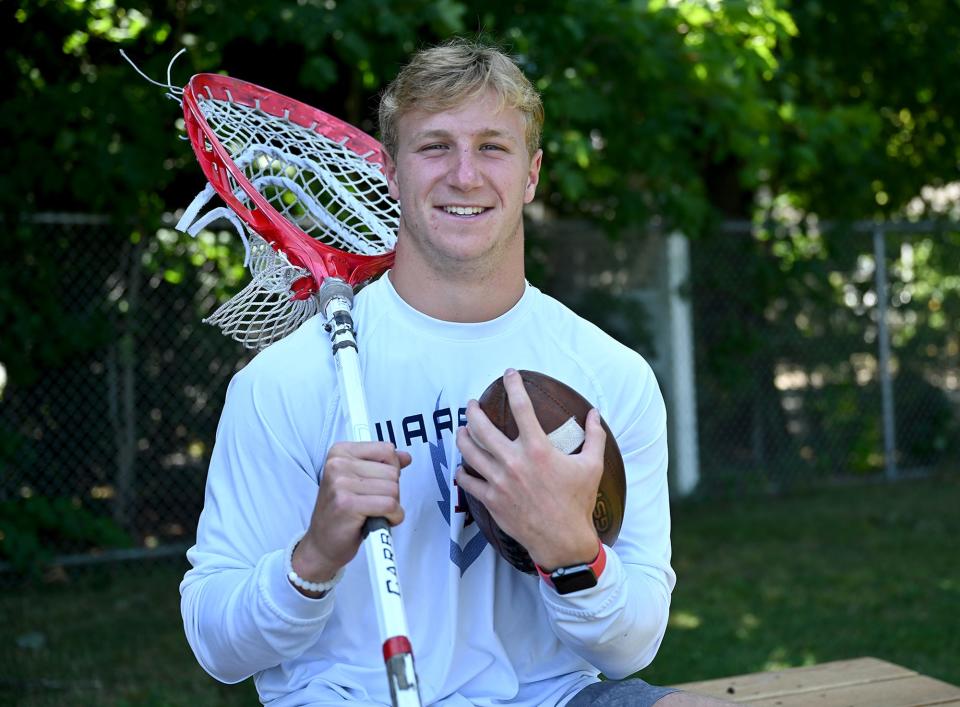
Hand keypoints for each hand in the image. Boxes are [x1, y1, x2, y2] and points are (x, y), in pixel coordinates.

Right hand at [293, 441, 410, 589]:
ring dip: (392, 506)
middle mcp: (337, 463)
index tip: (376, 485)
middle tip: (373, 503)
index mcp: (340, 451)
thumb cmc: (343, 512)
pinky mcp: (348, 504)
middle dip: (391, 491)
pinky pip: (390, 505)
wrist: (322, 544)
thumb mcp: (360, 481)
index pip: (386, 450)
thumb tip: (406, 457)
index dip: (391, 471)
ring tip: (373, 513)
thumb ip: (383, 465)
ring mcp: (340, 483)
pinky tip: (379, 521)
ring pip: (393, 489)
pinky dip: (393, 517)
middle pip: (392, 471)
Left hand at [455, 369, 605, 570]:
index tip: (509, 373)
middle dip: (472, 411)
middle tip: (472, 405)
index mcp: (538, 449)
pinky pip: (467, 480)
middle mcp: (514, 462)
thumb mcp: (592, 466)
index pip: (521, 407)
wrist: (562, 540)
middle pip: (482, 427)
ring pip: (469, 451)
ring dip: (463, 436)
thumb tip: (595, 413)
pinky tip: (464, 465)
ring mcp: (499, 481)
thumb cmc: (578, 502)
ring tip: (463, 429)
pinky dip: (463, 470)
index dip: (514, 385)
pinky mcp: (491, 500)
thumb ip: (594, 436)